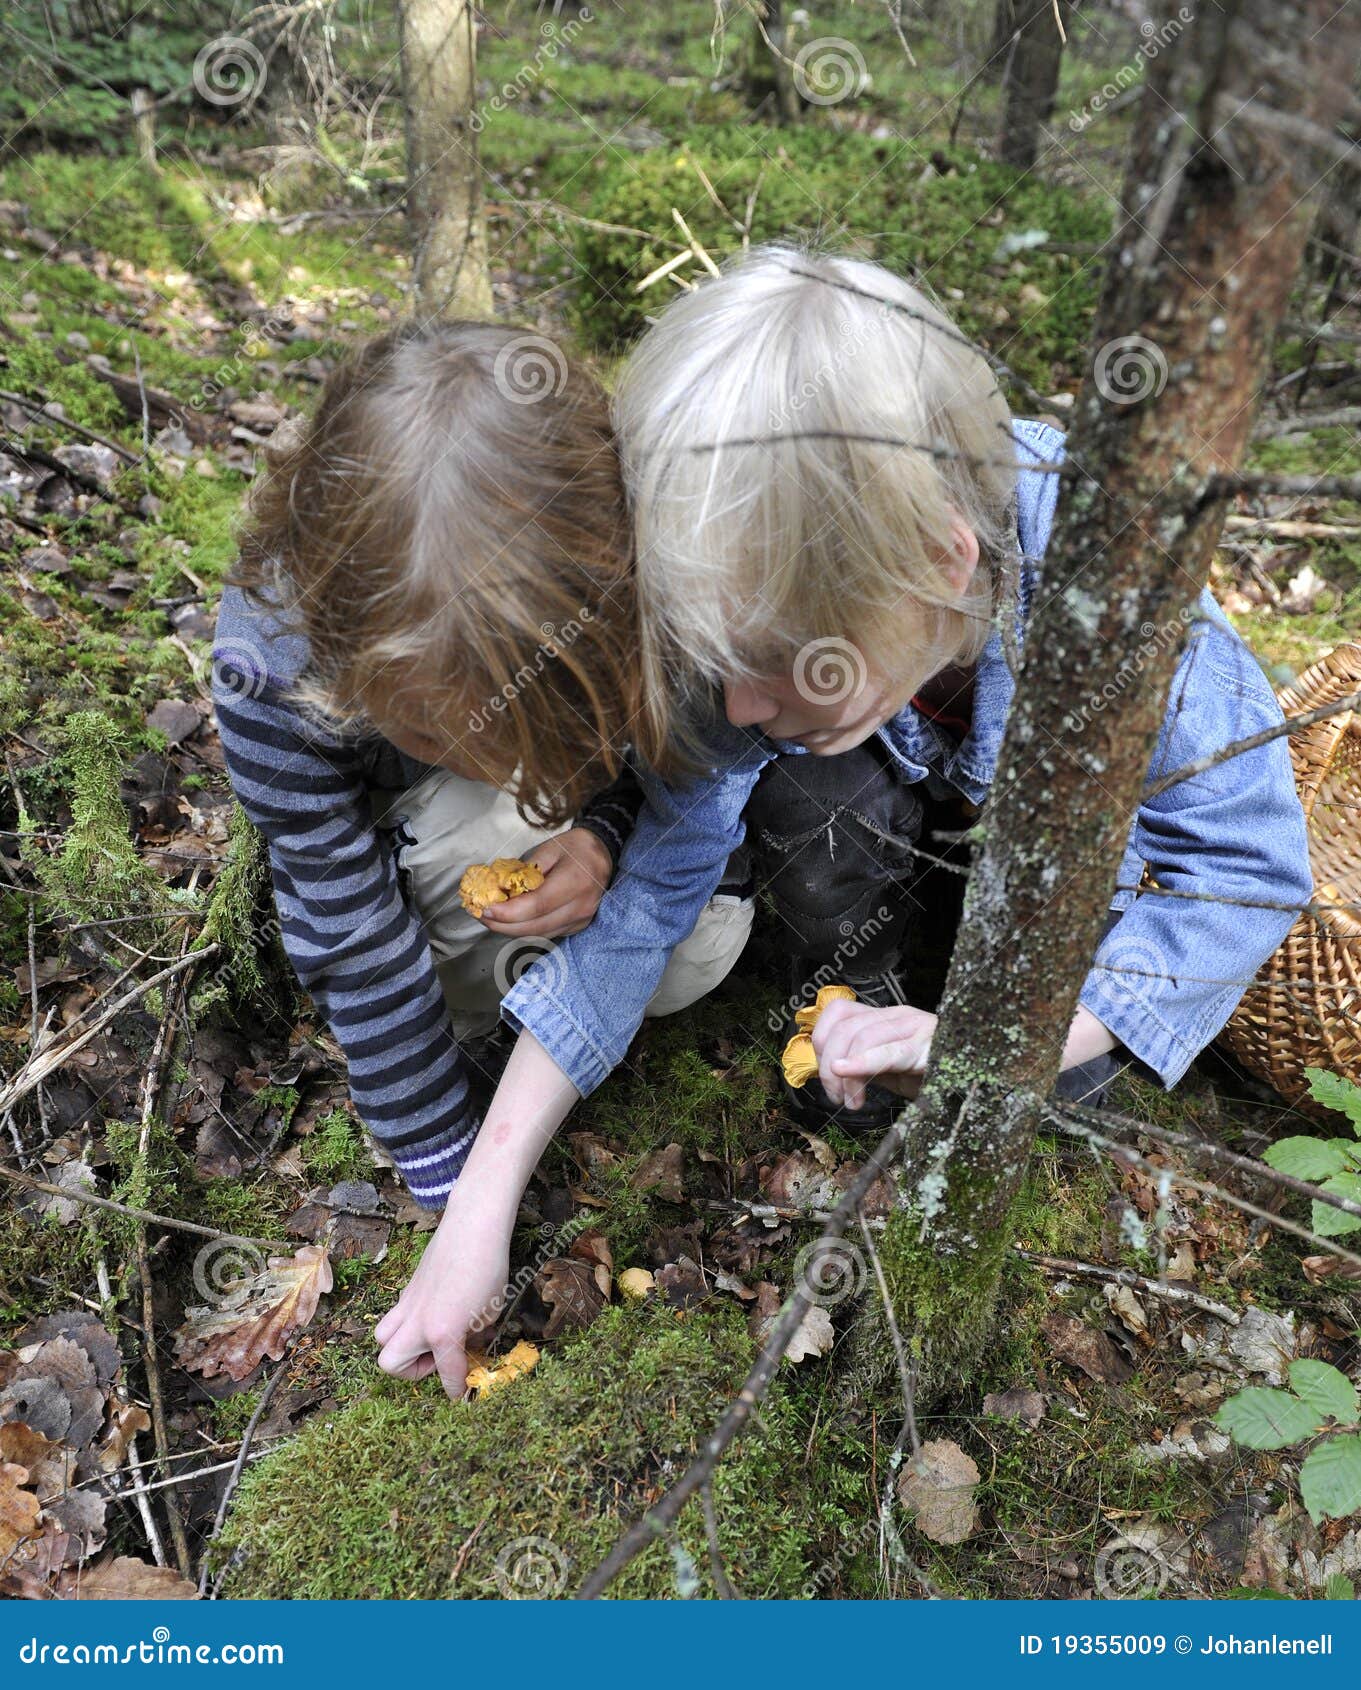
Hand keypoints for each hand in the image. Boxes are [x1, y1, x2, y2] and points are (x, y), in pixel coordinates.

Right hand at [373, 1196, 511, 1398]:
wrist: (473, 1226)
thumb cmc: (489, 1267)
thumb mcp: (491, 1311)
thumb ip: (475, 1336)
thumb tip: (470, 1345)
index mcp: (443, 1332)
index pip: (448, 1374)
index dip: (457, 1389)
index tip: (462, 1395)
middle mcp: (418, 1322)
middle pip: (390, 1363)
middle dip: (413, 1370)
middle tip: (439, 1359)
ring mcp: (408, 1303)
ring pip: (382, 1338)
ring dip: (402, 1347)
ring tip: (429, 1339)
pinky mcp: (407, 1288)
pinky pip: (397, 1314)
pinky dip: (410, 1323)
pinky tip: (435, 1312)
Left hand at [478, 828, 611, 939]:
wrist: (604, 854)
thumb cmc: (574, 848)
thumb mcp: (549, 848)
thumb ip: (525, 870)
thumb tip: (498, 890)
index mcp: (575, 881)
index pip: (537, 905)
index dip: (508, 912)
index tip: (485, 908)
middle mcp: (581, 906)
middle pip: (535, 926)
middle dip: (503, 925)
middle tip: (480, 914)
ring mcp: (581, 920)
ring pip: (539, 934)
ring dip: (511, 930)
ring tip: (490, 918)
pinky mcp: (577, 926)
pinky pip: (546, 933)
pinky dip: (525, 929)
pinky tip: (510, 920)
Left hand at [811, 1001, 937, 1108]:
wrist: (974, 1077)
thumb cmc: (931, 1074)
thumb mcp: (888, 1069)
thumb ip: (860, 1066)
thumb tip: (829, 1072)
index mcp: (883, 1017)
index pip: (838, 1012)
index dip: (820, 1041)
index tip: (824, 1074)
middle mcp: (896, 1015)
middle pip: (843, 1027)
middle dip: (828, 1065)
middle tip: (836, 1096)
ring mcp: (913, 1026)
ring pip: (861, 1036)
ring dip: (846, 1075)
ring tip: (853, 1101)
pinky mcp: (927, 1046)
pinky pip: (890, 1051)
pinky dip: (862, 1061)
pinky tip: (848, 1071)